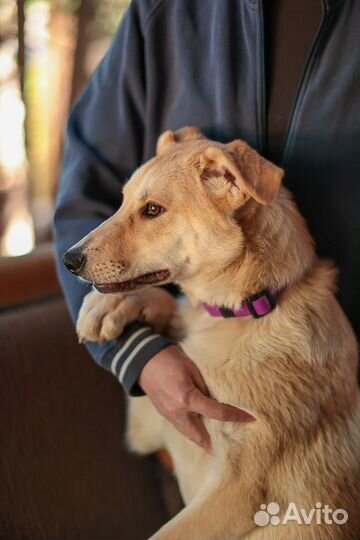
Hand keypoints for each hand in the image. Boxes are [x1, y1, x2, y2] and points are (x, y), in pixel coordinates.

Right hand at [138, 345, 254, 452]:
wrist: (143, 361)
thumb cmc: (170, 360)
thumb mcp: (193, 369)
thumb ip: (206, 388)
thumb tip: (219, 401)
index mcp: (187, 399)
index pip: (217, 413)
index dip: (236, 416)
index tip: (251, 419)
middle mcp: (178, 413)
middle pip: (202, 438)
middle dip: (217, 445)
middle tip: (234, 446)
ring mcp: (169, 416)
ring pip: (191, 436)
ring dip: (205, 441)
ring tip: (221, 443)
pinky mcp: (165, 415)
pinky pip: (183, 429)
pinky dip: (195, 432)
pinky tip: (204, 430)